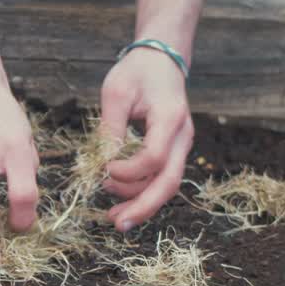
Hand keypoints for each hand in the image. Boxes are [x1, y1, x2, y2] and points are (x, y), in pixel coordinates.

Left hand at [98, 48, 194, 231]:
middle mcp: (182, 136)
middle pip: (169, 181)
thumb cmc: (137, 73)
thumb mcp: (116, 92)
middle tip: (118, 224)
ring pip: (167, 185)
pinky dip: (143, 193)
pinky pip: (162, 179)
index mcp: (169, 118)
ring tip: (113, 215)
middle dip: (143, 206)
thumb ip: (110, 128)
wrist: (162, 61)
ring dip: (141, 204)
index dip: (128, 170)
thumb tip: (102, 163)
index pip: (154, 157)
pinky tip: (122, 203)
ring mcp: (182, 146)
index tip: (105, 168)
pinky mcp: (174, 151)